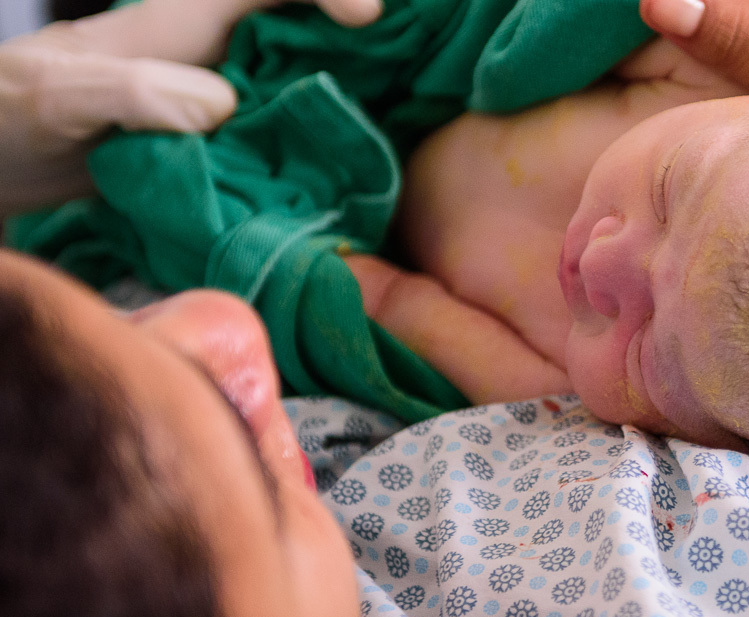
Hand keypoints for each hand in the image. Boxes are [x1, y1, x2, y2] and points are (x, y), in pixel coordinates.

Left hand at [0, 0, 381, 215]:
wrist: (2, 159)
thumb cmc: (16, 112)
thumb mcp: (62, 95)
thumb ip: (137, 91)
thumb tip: (223, 106)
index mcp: (181, 27)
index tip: (368, 19)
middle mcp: (214, 58)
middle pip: (302, 31)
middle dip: (366, 48)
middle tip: (419, 74)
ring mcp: (220, 103)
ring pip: (302, 85)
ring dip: (351, 99)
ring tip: (401, 124)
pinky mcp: (219, 148)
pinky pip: (282, 138)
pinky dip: (317, 151)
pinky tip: (341, 178)